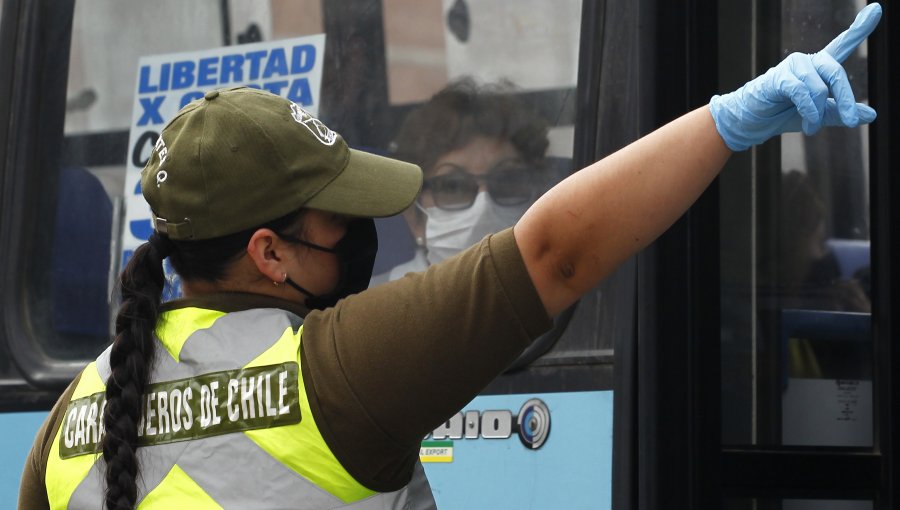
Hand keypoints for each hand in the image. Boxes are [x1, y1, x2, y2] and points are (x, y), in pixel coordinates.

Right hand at [710, 3, 881, 151]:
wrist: (752, 123)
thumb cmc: (781, 114)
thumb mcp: (818, 116)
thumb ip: (841, 112)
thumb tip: (870, 114)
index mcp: (819, 68)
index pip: (842, 44)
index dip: (859, 28)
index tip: (876, 9)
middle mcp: (808, 62)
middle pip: (836, 73)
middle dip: (846, 100)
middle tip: (853, 121)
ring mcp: (793, 67)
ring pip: (820, 87)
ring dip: (818, 113)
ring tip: (811, 128)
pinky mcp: (779, 77)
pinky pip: (803, 91)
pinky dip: (809, 110)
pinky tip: (808, 124)